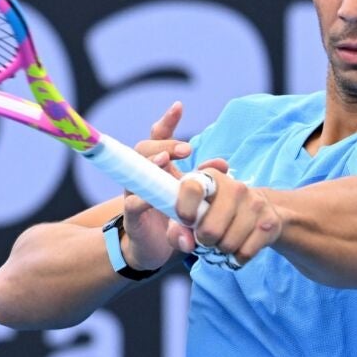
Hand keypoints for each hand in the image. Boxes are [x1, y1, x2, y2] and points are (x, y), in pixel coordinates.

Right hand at [118, 101, 192, 270]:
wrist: (156, 250)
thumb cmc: (175, 218)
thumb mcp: (193, 197)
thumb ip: (205, 180)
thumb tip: (223, 164)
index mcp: (159, 168)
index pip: (159, 138)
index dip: (167, 121)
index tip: (179, 107)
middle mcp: (143, 177)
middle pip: (144, 149)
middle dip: (164, 144)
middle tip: (186, 148)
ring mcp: (134, 194)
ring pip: (134, 171)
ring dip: (151, 162)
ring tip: (165, 159)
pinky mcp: (132, 218)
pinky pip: (133, 204)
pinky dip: (142, 200)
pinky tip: (151, 198)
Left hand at [166, 162, 283, 267]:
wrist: (255, 212)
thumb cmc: (212, 214)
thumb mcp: (188, 217)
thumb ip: (176, 230)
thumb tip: (186, 243)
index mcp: (210, 178)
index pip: (192, 188)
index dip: (184, 209)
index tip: (186, 221)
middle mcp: (235, 187)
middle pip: (210, 229)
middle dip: (203, 240)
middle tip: (205, 238)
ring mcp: (255, 203)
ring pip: (228, 244)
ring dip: (221, 250)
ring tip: (221, 240)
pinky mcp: (270, 222)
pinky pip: (245, 253)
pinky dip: (236, 258)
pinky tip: (236, 248)